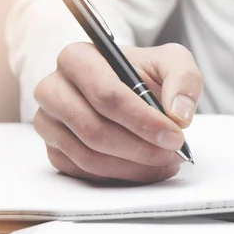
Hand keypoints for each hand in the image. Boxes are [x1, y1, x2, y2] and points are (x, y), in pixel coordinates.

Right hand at [34, 43, 202, 183]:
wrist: (132, 89)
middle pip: (95, 129)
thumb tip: (178, 114)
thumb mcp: (173, 62)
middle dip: (141, 148)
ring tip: (167, 161)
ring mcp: (49, 123)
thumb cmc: (146, 73)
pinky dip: (122, 176)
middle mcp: (54, 89)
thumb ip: (183, 79)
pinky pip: (85, 173)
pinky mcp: (55, 150)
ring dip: (135, 166)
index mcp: (78, 58)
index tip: (175, 135)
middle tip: (173, 152)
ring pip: (90, 156)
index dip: (143, 120)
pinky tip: (147, 168)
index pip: (106, 95)